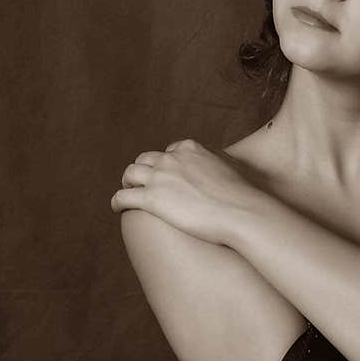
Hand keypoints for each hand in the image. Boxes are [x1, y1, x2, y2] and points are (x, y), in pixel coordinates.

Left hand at [110, 138, 259, 245]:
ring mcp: (160, 177)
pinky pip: (122, 197)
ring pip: (130, 173)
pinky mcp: (151, 199)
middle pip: (146, 159)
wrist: (241, 212)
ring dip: (128, 183)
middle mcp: (172, 158)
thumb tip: (225, 168)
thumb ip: (220, 163)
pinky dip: (117, 202)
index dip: (165, 164)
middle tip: (144, 185)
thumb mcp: (231, 167)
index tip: (167, 175)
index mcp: (190, 148)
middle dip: (143, 170)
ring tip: (129, 193)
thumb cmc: (242, 196)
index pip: (169, 151)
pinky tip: (118, 209)